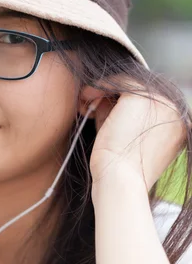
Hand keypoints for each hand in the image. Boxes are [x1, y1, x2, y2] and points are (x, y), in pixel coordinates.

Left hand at [84, 75, 187, 191]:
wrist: (121, 182)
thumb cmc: (120, 168)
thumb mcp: (125, 136)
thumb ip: (119, 113)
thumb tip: (104, 94)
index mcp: (178, 124)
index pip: (148, 103)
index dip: (121, 103)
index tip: (100, 108)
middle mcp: (176, 111)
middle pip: (140, 91)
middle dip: (112, 95)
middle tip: (90, 103)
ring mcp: (162, 102)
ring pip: (129, 84)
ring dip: (105, 90)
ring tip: (86, 103)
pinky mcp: (144, 97)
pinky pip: (119, 81)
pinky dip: (100, 85)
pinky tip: (86, 96)